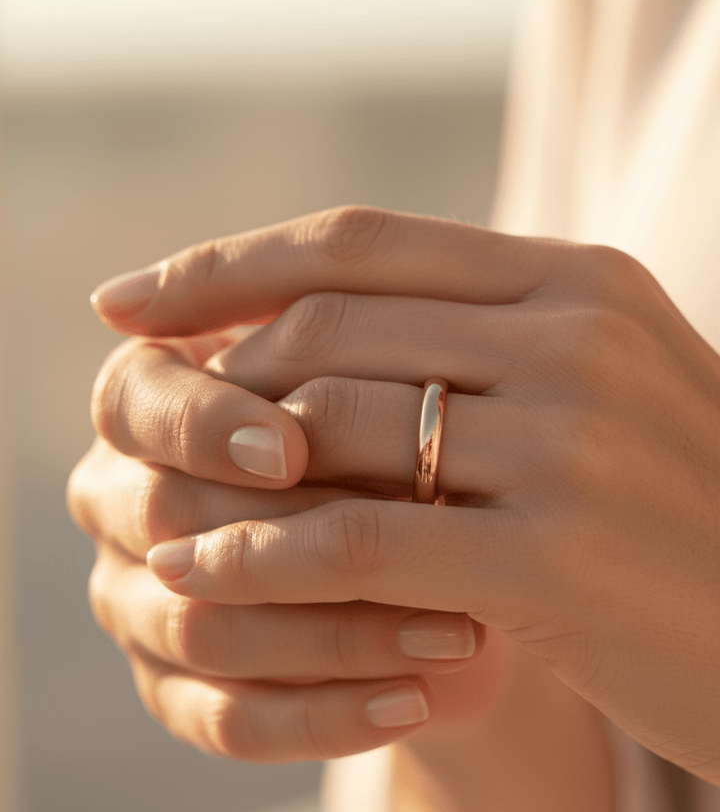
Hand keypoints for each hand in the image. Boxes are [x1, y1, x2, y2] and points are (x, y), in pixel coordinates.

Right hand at [68, 332, 498, 762]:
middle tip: (417, 538)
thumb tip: (345, 364)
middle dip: (296, 539)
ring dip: (336, 635)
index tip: (293, 450)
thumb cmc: (380, 436)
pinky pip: (228, 721)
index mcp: (146, 409)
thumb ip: (338, 355)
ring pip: (205, 629)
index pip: (130, 401)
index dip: (199, 425)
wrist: (408, 548)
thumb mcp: (366, 381)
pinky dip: (323, 717)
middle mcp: (122, 506)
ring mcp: (137, 605)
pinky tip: (412, 702)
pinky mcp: (173, 691)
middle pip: (168, 523)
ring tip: (452, 633)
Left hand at [91, 206, 719, 784]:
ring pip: (328, 428)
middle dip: (219, 377)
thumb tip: (310, 335)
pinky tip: (201, 570)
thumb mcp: (592, 390)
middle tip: (160, 421)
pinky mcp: (554, 563)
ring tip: (170, 506)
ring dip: (230, 471)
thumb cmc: (671, 508)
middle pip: (328, 328)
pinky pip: (357, 540)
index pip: (362, 241)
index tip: (129, 299)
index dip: (227, 263)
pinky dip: (260, 555)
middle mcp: (578, 341)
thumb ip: (479, 344)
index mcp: (580, 282)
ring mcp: (571, 447)